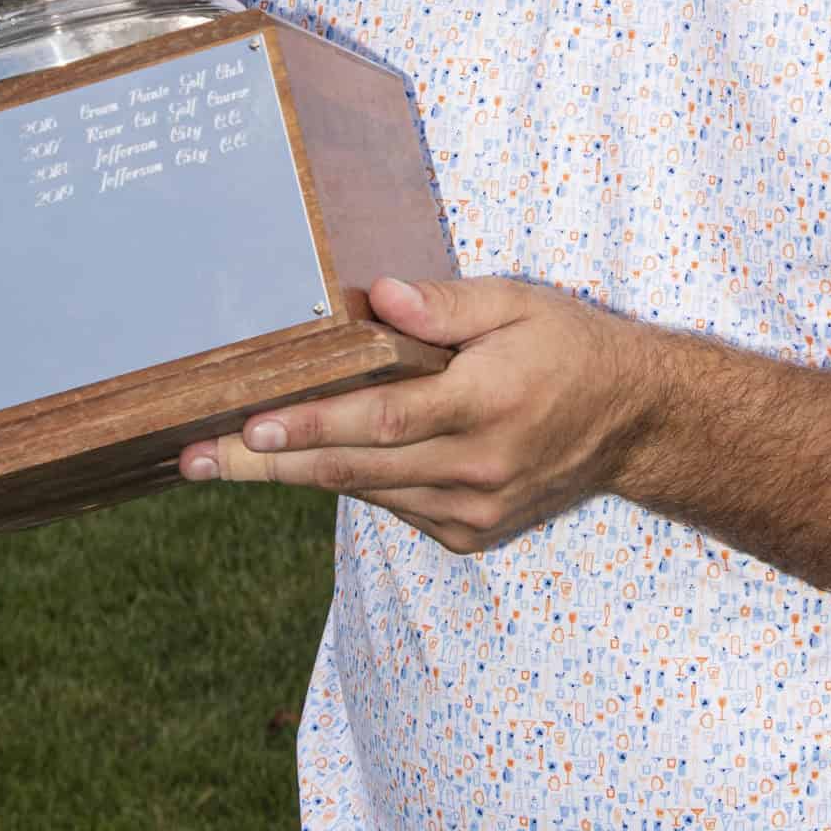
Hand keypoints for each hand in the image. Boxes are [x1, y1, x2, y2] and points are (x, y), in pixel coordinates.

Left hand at [177, 274, 669, 552]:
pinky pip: (394, 504)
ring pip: (367, 490)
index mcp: (488, 402)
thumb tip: (376, 297)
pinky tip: (315, 459)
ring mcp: (472, 509)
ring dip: (297, 474)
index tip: (250, 425)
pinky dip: (355, 480)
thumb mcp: (519, 303)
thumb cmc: (570, 346)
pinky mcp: (470, 533)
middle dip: (267, 463)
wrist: (635, 422)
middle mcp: (477, 466)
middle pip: (354, 468)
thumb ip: (447, 304)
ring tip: (226, 458)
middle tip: (195, 458)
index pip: (383, 419)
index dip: (313, 426)